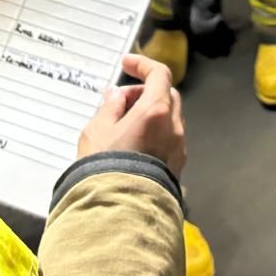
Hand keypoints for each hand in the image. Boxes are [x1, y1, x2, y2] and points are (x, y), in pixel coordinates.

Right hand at [78, 53, 186, 177]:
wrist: (118, 211)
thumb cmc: (104, 167)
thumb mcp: (97, 130)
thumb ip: (110, 107)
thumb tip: (117, 96)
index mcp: (156, 110)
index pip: (159, 74)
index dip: (143, 64)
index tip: (127, 64)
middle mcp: (173, 127)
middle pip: (167, 95)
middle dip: (144, 92)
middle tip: (120, 102)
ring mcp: (178, 148)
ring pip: (169, 118)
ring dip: (150, 113)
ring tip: (123, 126)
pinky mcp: (177, 167)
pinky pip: (169, 140)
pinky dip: (155, 132)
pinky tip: (134, 145)